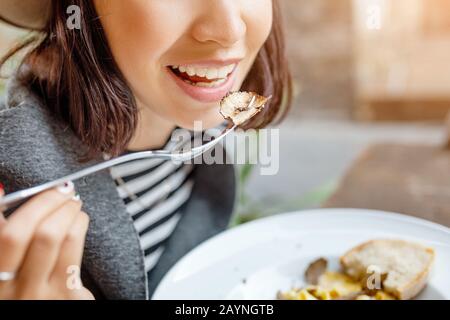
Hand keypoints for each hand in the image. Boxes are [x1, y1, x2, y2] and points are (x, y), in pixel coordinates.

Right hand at [0, 182, 93, 299]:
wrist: (44, 316)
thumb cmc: (24, 289)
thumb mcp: (8, 267)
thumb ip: (4, 233)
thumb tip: (1, 191)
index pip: (2, 235)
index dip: (7, 206)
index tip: (15, 191)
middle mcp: (8, 289)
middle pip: (26, 234)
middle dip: (47, 202)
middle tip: (61, 190)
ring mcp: (39, 294)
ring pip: (58, 238)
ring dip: (69, 211)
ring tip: (73, 204)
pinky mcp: (67, 296)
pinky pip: (75, 250)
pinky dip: (79, 226)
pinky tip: (79, 222)